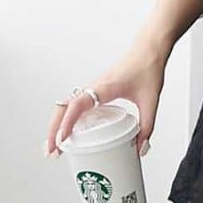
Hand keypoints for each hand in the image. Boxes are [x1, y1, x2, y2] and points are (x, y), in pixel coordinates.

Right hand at [47, 43, 165, 160]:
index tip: (61, 140)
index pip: (78, 105)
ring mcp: (92, 89)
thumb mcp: (150, 101)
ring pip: (65, 107)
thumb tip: (140, 149)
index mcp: (104, 87)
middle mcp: (93, 87)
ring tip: (55, 147)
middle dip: (54, 130)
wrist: (149, 50)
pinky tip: (68, 133)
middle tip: (52, 152)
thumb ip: (147, 127)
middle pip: (63, 108)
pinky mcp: (95, 91)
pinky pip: (74, 106)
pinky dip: (66, 119)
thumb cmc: (147, 68)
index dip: (67, 123)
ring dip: (56, 125)